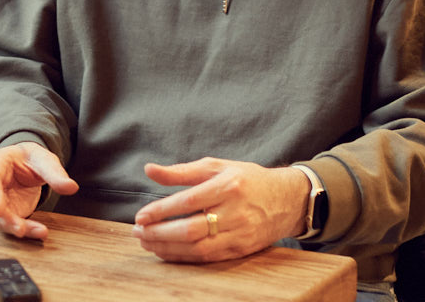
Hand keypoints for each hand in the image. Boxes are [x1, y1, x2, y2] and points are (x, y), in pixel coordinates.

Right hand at [0, 142, 78, 239]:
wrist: (26, 164)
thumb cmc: (30, 158)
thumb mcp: (44, 160)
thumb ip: (55, 173)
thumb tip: (71, 187)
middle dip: (5, 219)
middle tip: (21, 229)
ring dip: (15, 228)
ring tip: (38, 232)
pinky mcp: (6, 213)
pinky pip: (11, 225)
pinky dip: (25, 230)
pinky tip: (39, 232)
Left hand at [131, 158, 307, 261]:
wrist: (287, 200)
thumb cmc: (246, 179)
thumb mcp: (216, 166)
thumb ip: (181, 171)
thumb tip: (149, 170)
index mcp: (228, 186)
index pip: (188, 201)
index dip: (162, 210)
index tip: (141, 216)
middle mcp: (235, 212)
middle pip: (191, 229)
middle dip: (160, 233)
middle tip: (138, 231)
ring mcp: (240, 234)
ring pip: (198, 248)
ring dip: (168, 248)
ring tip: (147, 242)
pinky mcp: (241, 250)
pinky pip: (208, 258)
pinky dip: (184, 257)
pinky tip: (167, 252)